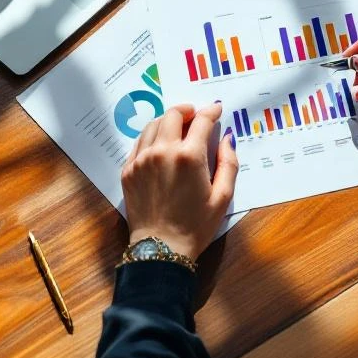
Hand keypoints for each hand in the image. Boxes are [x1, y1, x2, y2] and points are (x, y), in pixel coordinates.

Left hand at [121, 102, 237, 259]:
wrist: (161, 248)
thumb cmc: (196, 226)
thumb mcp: (223, 197)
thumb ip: (228, 162)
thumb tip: (226, 138)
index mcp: (189, 156)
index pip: (201, 121)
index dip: (210, 111)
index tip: (215, 109)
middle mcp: (163, 151)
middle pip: (173, 115)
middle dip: (186, 111)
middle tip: (195, 116)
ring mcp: (142, 159)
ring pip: (153, 124)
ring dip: (167, 121)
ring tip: (177, 128)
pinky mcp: (128, 169)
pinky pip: (139, 142)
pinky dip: (152, 137)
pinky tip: (160, 144)